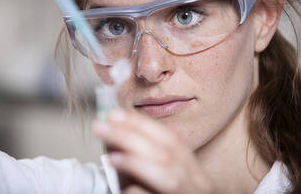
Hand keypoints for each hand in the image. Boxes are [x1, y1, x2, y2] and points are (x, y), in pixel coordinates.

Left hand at [92, 109, 213, 193]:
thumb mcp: (150, 181)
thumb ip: (134, 160)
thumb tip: (110, 132)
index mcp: (194, 171)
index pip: (171, 139)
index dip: (143, 125)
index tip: (115, 114)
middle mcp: (199, 185)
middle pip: (168, 153)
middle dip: (132, 136)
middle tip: (101, 127)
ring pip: (169, 176)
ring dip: (138, 162)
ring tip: (111, 156)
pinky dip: (140, 193)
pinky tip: (125, 190)